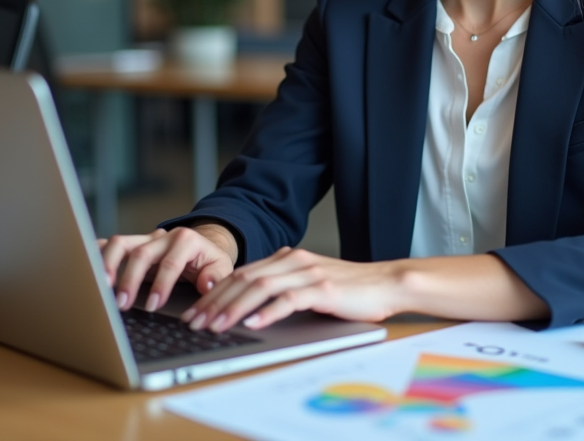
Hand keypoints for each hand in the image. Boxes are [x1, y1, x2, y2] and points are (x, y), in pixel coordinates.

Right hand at [99, 224, 236, 312]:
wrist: (202, 247)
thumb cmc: (209, 262)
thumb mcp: (222, 267)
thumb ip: (216, 276)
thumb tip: (205, 284)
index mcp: (186, 240)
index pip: (170, 263)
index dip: (161, 285)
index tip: (152, 306)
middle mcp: (162, 236)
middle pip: (141, 252)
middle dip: (130, 279)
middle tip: (122, 304)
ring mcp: (144, 239)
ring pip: (120, 243)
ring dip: (108, 265)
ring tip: (101, 288)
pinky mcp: (132, 246)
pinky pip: (109, 245)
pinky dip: (96, 255)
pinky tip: (87, 271)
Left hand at [180, 247, 402, 333]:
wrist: (387, 283)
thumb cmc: (349, 290)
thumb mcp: (309, 283)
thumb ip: (282, 288)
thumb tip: (247, 308)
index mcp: (287, 258)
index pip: (241, 274)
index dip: (215, 293)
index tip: (196, 312)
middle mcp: (294, 261)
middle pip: (244, 279)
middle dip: (215, 302)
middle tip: (196, 322)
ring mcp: (308, 273)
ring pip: (260, 287)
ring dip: (234, 308)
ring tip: (216, 326)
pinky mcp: (323, 288)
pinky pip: (289, 299)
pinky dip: (268, 312)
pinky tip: (253, 323)